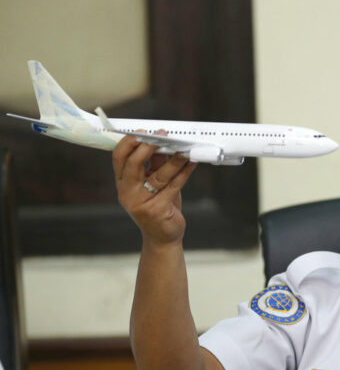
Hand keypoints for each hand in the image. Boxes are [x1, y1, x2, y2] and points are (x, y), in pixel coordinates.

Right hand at [113, 130, 196, 245]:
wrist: (163, 237)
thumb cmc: (158, 206)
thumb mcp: (153, 185)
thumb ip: (155, 165)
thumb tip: (163, 143)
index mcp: (122, 184)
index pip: (118, 158)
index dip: (129, 143)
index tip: (142, 131)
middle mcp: (127, 193)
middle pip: (134, 164)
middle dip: (148, 147)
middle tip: (162, 135)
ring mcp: (140, 203)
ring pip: (158, 175)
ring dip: (173, 160)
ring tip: (184, 149)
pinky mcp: (157, 210)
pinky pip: (173, 186)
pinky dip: (184, 173)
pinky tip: (192, 163)